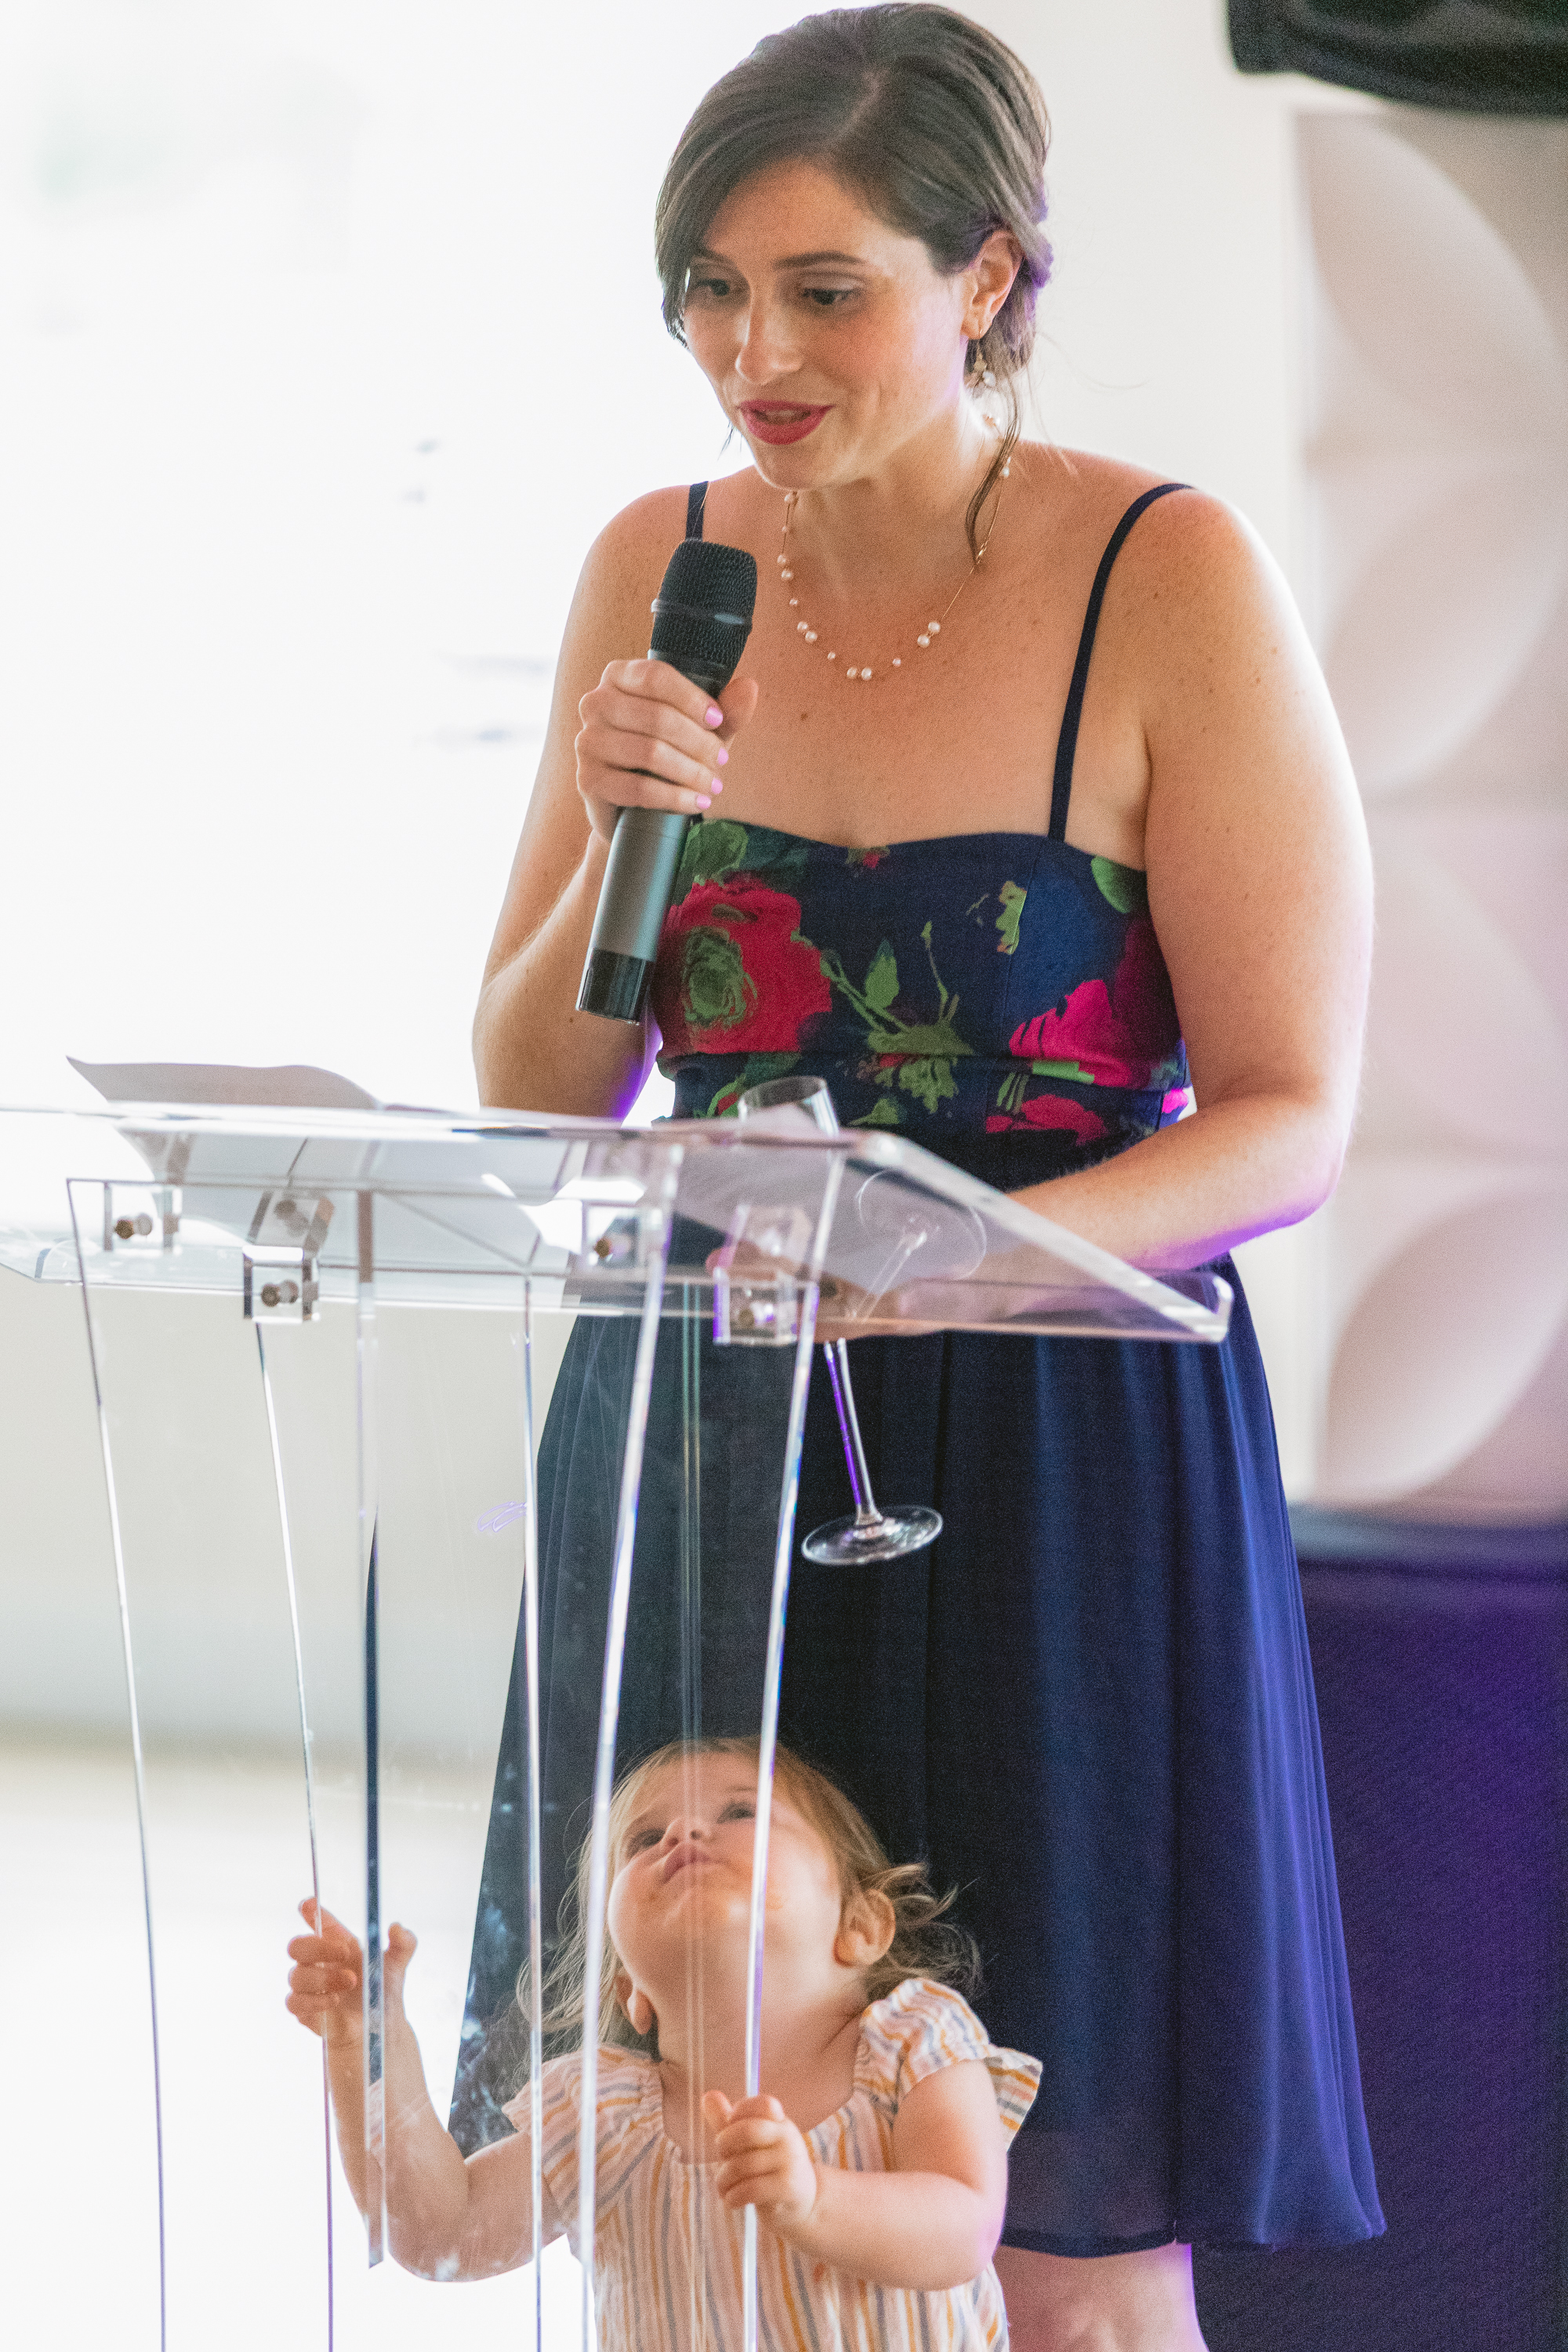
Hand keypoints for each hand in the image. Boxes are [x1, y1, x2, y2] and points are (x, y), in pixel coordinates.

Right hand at [285, 1902, 417, 2046]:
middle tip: (346, 1953)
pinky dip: (313, 2001)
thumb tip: (396, 1927)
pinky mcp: (304, 2010)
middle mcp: (319, 1961)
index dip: (310, 1910)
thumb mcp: (398, 1964)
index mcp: (337, 1943)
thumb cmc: (382, 1989)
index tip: (309, 1904)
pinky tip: (334, 2001)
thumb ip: (404, 1942)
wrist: (380, 2027)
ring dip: (323, 1978)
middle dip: (319, 1947)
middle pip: (297, 1945)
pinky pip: (294, 2002)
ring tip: (351, 1982)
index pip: (317, 1921)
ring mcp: (309, 1986)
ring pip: (296, 1976)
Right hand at [575, 658, 757, 842]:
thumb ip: (727, 710)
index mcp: (620, 677)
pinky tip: (695, 803)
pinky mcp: (588, 779)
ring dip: (691, 772)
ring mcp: (587, 741)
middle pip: (656, 717)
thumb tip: (749, 688)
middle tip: (721, 761)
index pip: (655, 676)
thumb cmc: (670, 755)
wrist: (634, 806)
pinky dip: (675, 797)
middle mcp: (595, 702)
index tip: (718, 720)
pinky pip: (638, 788)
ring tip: (712, 785)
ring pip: (649, 753)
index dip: (692, 699)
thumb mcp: (702, 730)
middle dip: (699, 743)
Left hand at [704, 2091, 820, 2233]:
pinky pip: (751, 2189)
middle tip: (721, 2159)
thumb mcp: (749, 2143)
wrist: (801, 2204)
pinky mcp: (788, 2188)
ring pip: (744, 2165)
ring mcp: (790, 2162)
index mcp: (779, 2121)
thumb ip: (727, 2121)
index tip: (729, 2129)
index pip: (763, 2104)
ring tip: (722, 2187)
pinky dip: (733, 2196)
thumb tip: (707, 2096)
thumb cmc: (768, 2169)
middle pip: (748, 2131)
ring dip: (724, 2179)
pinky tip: (732, 2200)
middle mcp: (787, 2137)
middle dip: (724, 2145)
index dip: (739, 2113)